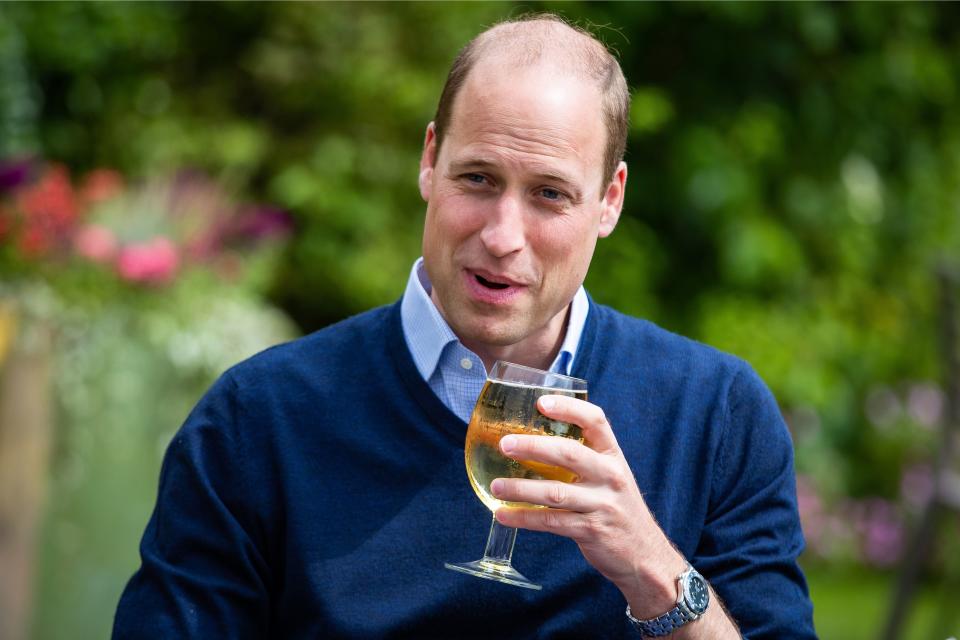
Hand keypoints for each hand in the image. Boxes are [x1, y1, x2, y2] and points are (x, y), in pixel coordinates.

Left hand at [490, 394, 684, 615]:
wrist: (645, 556)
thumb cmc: (618, 510)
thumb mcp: (610, 478)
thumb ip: (584, 460)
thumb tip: (533, 442)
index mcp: (613, 457)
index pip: (596, 421)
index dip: (569, 408)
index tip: (541, 402)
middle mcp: (610, 476)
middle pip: (569, 453)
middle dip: (533, 446)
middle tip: (505, 444)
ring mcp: (602, 504)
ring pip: (555, 492)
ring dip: (520, 488)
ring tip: (496, 486)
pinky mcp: (591, 531)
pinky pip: (551, 522)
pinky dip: (524, 518)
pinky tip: (503, 515)